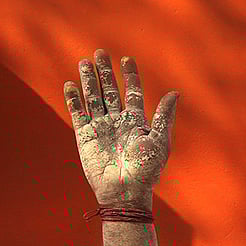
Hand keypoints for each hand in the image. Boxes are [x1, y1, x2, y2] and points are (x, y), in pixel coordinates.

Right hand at [64, 50, 178, 210]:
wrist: (125, 192)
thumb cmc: (146, 171)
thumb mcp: (159, 141)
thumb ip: (163, 116)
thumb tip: (174, 93)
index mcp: (136, 122)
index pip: (132, 92)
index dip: (130, 76)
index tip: (126, 60)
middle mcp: (118, 122)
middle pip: (110, 91)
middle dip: (105, 72)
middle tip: (100, 52)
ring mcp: (101, 128)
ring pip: (93, 98)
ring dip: (89, 80)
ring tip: (84, 62)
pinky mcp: (85, 137)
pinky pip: (78, 114)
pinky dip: (74, 100)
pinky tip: (71, 84)